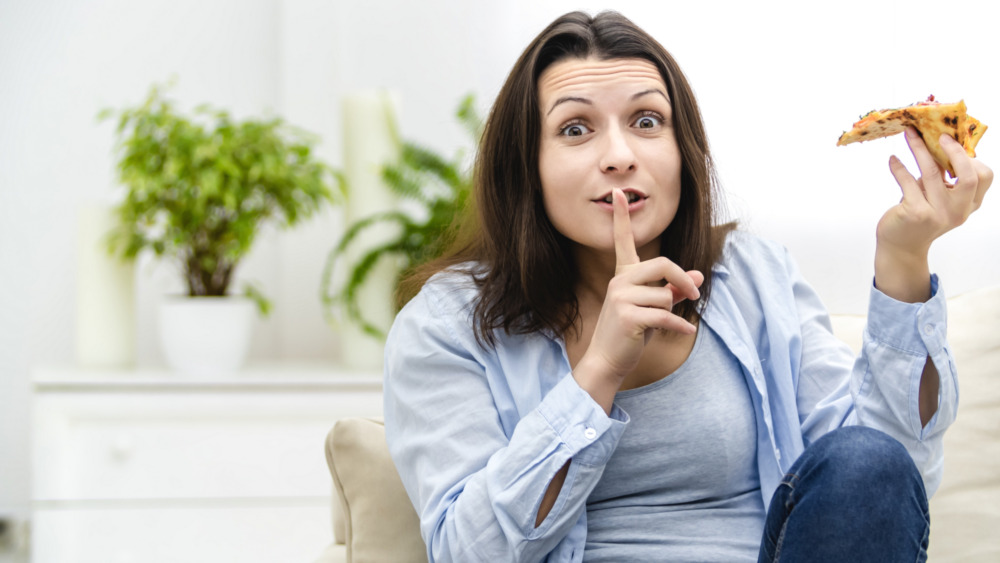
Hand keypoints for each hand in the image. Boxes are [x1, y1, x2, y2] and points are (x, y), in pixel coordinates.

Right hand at [581, 188, 702, 381]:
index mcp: (623, 276)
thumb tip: (697, 275)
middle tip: (695, 294)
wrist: (607, 361)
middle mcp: (620, 282)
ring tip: (660, 325)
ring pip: (666, 295)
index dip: (622, 218)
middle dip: (683, 279)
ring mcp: (621, 298)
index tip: (618, 193)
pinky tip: (684, 331)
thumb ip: (673, 289)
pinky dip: (679, 325)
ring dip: (672, 311)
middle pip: (663, 264)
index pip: (622, 242)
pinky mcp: (628, 316)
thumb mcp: (653, 308)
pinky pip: (666, 315)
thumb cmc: (630, 334)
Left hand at [879, 127, 992, 257]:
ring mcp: (937, 214)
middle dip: (955, 151)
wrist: (901, 246)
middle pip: (968, 176)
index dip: (970, 157)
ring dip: (919, 149)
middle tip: (939, 135)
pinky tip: (893, 159)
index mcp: (969, 205)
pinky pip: (907, 182)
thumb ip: (944, 177)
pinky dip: (899, 167)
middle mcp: (958, 211)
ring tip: (909, 134)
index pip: (983, 176)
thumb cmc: (921, 215)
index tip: (952, 143)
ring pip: (932, 172)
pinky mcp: (915, 213)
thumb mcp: (939, 197)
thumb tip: (939, 142)